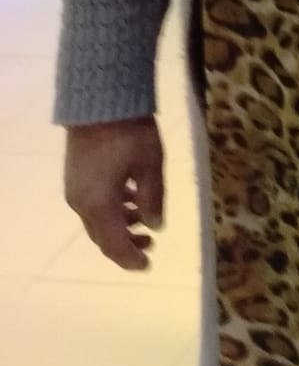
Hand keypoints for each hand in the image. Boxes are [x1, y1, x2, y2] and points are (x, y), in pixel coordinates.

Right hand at [64, 117, 163, 271]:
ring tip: (144, 219)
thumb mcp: (150, 165)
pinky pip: (93, 203)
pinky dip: (112, 208)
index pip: (114, 245)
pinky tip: (131, 197)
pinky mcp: (76, 176)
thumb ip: (153, 199)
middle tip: (150, 243)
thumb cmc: (130, 133)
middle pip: (103, 235)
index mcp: (99, 205)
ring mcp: (75, 189)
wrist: (100, 101)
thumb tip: (156, 226)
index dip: (131, 258)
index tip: (148, 265)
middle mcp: (82, 203)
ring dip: (120, 224)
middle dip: (126, 243)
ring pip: (97, 219)